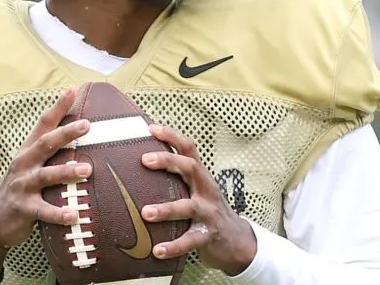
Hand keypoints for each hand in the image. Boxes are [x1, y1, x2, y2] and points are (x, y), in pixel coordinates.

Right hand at [0, 88, 91, 277]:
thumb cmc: (20, 190)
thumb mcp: (30, 168)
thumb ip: (51, 155)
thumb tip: (82, 139)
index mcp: (28, 151)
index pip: (44, 124)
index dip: (58, 107)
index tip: (73, 90)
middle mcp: (24, 164)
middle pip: (45, 144)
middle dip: (65, 133)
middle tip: (86, 125)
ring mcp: (23, 186)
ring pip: (46, 176)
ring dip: (66, 172)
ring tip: (86, 169)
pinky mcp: (23, 209)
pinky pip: (44, 211)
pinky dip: (59, 214)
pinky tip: (75, 215)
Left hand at [140, 124, 257, 275]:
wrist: (238, 242)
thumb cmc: (208, 211)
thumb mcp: (197, 190)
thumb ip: (177, 178)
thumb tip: (140, 162)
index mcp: (201, 177)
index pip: (188, 149)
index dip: (172, 136)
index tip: (151, 128)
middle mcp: (206, 191)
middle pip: (191, 168)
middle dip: (168, 161)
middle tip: (144, 160)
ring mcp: (209, 213)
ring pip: (188, 207)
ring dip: (166, 209)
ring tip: (146, 213)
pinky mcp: (208, 236)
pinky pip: (190, 241)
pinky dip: (174, 246)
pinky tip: (157, 251)